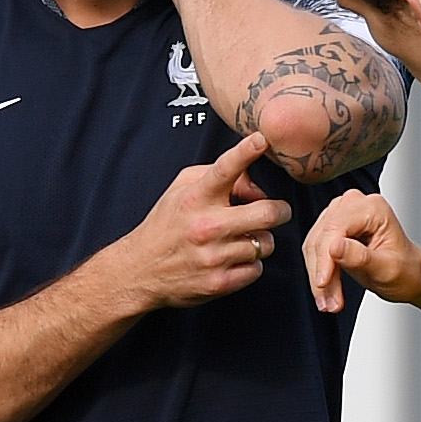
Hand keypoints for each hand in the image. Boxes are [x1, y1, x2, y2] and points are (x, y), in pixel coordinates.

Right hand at [118, 131, 292, 309]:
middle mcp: (206, 226)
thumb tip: (255, 187)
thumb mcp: (183, 189)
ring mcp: (213, 257)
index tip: (262, 139)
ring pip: (265, 243)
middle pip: (267, 213)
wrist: (141, 271)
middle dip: (280, 210)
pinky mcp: (219, 282)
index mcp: (196, 198)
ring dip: (260, 240)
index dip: (246, 151)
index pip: (224, 169)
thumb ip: (218, 175)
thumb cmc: (167, 225)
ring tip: (242, 239)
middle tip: (278, 211)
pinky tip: (233, 260)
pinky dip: (250, 264)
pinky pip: (257, 268)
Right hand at [305, 187, 420, 309]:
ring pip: (314, 245)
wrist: (411, 275)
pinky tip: (326, 291)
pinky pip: (315, 250)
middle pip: (322, 237)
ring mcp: (343, 215)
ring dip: (318, 276)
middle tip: (329, 300)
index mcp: (373, 208)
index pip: (335, 228)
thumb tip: (335, 247)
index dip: (325, 257)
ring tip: (329, 300)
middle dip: (322, 272)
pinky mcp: (334, 229)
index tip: (323, 282)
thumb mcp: (387, 269)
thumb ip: (361, 257)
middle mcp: (356, 206)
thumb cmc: (407, 270)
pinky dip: (318, 272)